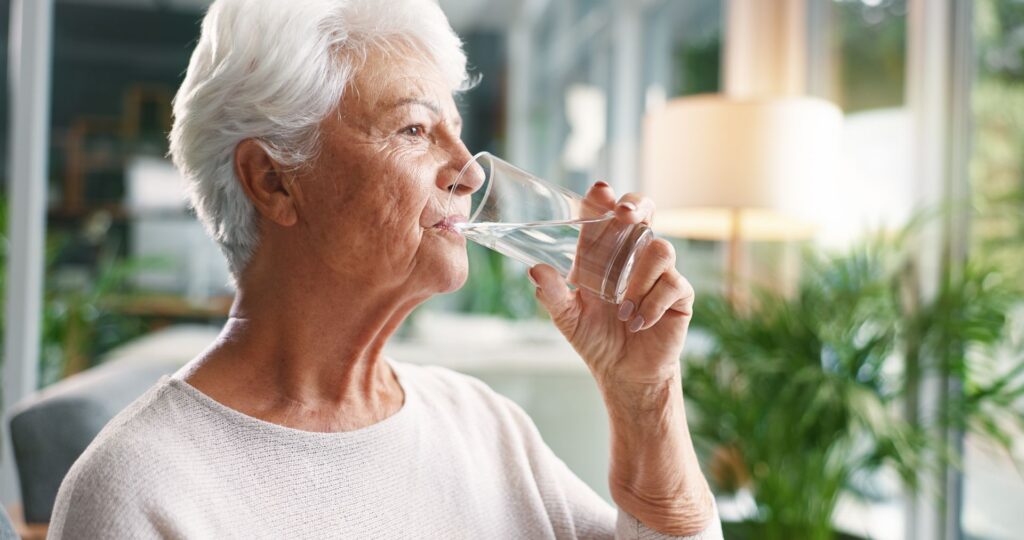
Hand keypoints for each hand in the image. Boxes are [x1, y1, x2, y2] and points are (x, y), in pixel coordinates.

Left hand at [529, 182, 694, 386]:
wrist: (624, 374)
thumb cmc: (596, 339)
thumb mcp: (567, 317)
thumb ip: (552, 294)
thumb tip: (536, 270)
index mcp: (604, 254)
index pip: (606, 215)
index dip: (604, 198)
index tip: (600, 191)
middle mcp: (633, 256)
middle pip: (645, 211)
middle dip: (636, 206)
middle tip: (624, 215)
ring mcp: (659, 273)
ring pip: (660, 249)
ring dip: (639, 278)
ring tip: (622, 309)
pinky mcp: (678, 294)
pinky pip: (672, 284)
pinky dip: (652, 304)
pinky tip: (638, 323)